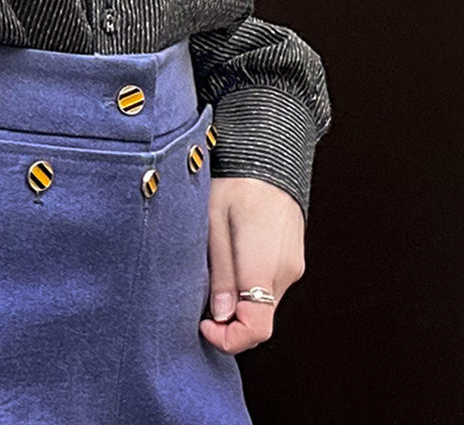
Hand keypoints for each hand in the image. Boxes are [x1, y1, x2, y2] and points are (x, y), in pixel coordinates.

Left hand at [199, 176, 305, 353]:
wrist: (268, 154)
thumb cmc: (236, 182)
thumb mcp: (213, 223)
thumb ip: (219, 272)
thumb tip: (220, 315)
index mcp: (264, 263)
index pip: (257, 327)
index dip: (229, 338)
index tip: (204, 324)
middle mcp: (286, 270)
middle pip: (259, 318)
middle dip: (229, 319)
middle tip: (200, 295)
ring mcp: (293, 265)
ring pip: (264, 302)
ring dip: (239, 300)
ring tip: (214, 266)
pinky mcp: (293, 259)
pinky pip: (270, 285)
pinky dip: (249, 286)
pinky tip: (231, 259)